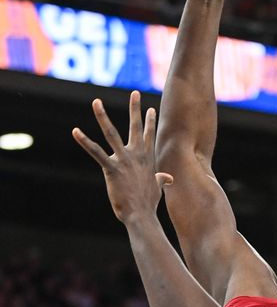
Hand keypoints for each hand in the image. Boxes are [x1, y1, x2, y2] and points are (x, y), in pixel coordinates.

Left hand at [72, 92, 173, 223]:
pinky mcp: (111, 168)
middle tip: (135, 93)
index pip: (149, 135)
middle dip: (135, 108)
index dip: (150, 121)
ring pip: (112, 133)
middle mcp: (137, 155)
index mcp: (147, 158)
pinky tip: (76, 131)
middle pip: (135, 126)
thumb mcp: (158, 187)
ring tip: (96, 102)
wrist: (141, 214)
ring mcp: (124, 160)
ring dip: (103, 117)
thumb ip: (162, 180)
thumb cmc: (149, 203)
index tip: (150, 108)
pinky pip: (96, 152)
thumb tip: (169, 178)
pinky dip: (85, 141)